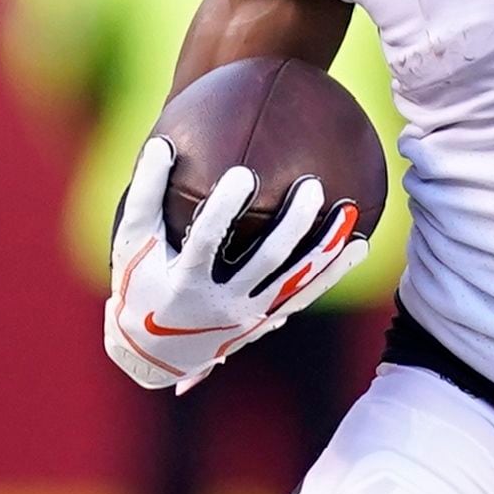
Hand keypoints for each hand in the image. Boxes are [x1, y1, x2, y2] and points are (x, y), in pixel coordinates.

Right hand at [101, 137, 363, 393]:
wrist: (155, 352)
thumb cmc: (139, 283)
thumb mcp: (134, 244)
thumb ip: (145, 195)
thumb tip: (161, 142)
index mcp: (185, 283)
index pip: (206, 243)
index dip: (223, 211)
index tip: (242, 173)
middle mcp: (221, 303)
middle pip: (265, 261)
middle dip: (292, 225)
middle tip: (312, 185)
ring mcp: (250, 314)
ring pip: (295, 279)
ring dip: (325, 245)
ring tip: (349, 208)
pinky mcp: (267, 319)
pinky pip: (307, 293)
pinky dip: (333, 271)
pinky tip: (360, 244)